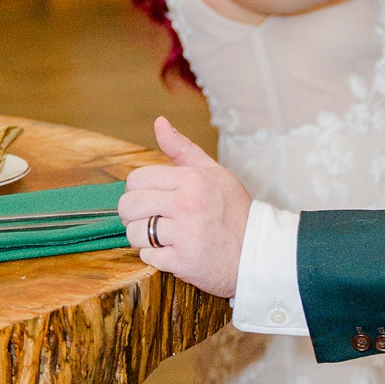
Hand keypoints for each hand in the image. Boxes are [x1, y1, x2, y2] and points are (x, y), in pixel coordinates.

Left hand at [120, 117, 250, 297]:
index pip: (136, 179)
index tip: (154, 198)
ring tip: (164, 236)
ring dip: (144, 238)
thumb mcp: (214, 172)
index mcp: (192, 180)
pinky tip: (174, 251)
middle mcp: (187, 204)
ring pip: (133, 233)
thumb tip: (159, 122)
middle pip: (128, 205)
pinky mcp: (181, 261)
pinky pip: (146, 257)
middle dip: (135, 213)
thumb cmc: (233, 209)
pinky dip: (156, 257)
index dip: (140, 190)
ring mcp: (184, 234)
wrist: (256, 250)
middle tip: (153, 217)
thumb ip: (183, 149)